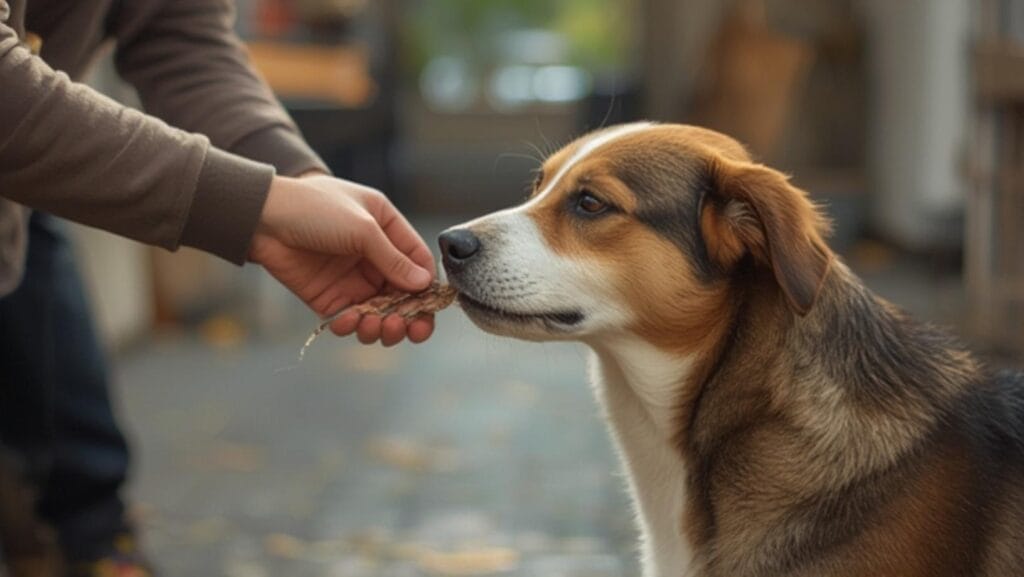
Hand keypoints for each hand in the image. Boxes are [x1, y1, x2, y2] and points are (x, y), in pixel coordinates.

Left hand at [249, 174, 435, 344]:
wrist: (261, 219)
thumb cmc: (313, 208)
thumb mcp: (362, 228)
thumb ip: (393, 258)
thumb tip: (424, 284)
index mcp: (386, 228)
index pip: (418, 261)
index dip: (427, 285)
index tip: (430, 306)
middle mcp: (372, 255)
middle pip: (404, 293)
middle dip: (409, 315)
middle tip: (411, 331)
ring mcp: (352, 277)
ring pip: (380, 311)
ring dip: (383, 325)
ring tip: (376, 327)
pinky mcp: (330, 296)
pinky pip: (351, 319)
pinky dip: (354, 326)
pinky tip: (349, 322)